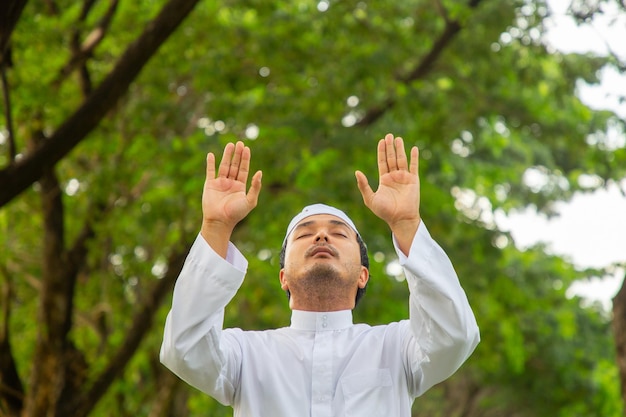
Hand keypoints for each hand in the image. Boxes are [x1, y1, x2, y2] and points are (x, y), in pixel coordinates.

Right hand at [201, 141, 261, 254]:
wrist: (220, 221)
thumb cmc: (236, 213)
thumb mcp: (250, 201)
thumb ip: (255, 187)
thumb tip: (260, 172)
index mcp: (240, 187)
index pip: (244, 169)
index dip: (245, 159)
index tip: (246, 148)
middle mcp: (230, 183)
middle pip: (235, 165)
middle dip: (237, 154)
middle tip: (239, 142)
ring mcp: (220, 183)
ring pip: (224, 166)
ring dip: (226, 155)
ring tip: (230, 144)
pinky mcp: (210, 185)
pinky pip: (210, 171)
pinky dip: (210, 163)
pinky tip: (211, 155)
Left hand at [355, 134, 419, 253]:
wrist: (400, 219)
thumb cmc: (384, 212)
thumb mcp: (370, 199)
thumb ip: (363, 185)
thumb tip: (357, 172)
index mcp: (384, 180)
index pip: (382, 162)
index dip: (381, 151)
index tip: (381, 141)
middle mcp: (394, 177)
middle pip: (391, 158)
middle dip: (390, 147)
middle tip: (389, 135)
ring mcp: (404, 178)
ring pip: (401, 160)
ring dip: (400, 149)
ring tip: (398, 138)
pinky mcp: (413, 180)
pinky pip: (414, 166)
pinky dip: (414, 157)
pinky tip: (413, 148)